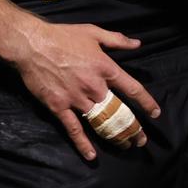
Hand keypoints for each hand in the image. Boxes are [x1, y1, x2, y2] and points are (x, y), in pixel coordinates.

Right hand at [12, 18, 160, 160]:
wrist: (32, 45)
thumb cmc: (63, 36)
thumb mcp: (93, 32)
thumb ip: (117, 40)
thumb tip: (137, 44)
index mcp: (105, 67)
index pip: (132, 88)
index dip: (146, 102)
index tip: (155, 113)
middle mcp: (94, 86)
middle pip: (118, 111)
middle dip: (132, 127)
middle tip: (141, 140)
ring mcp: (76, 98)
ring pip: (99, 122)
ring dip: (114, 136)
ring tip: (125, 146)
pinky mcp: (59, 107)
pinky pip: (74, 129)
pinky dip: (83, 144)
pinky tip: (91, 155)